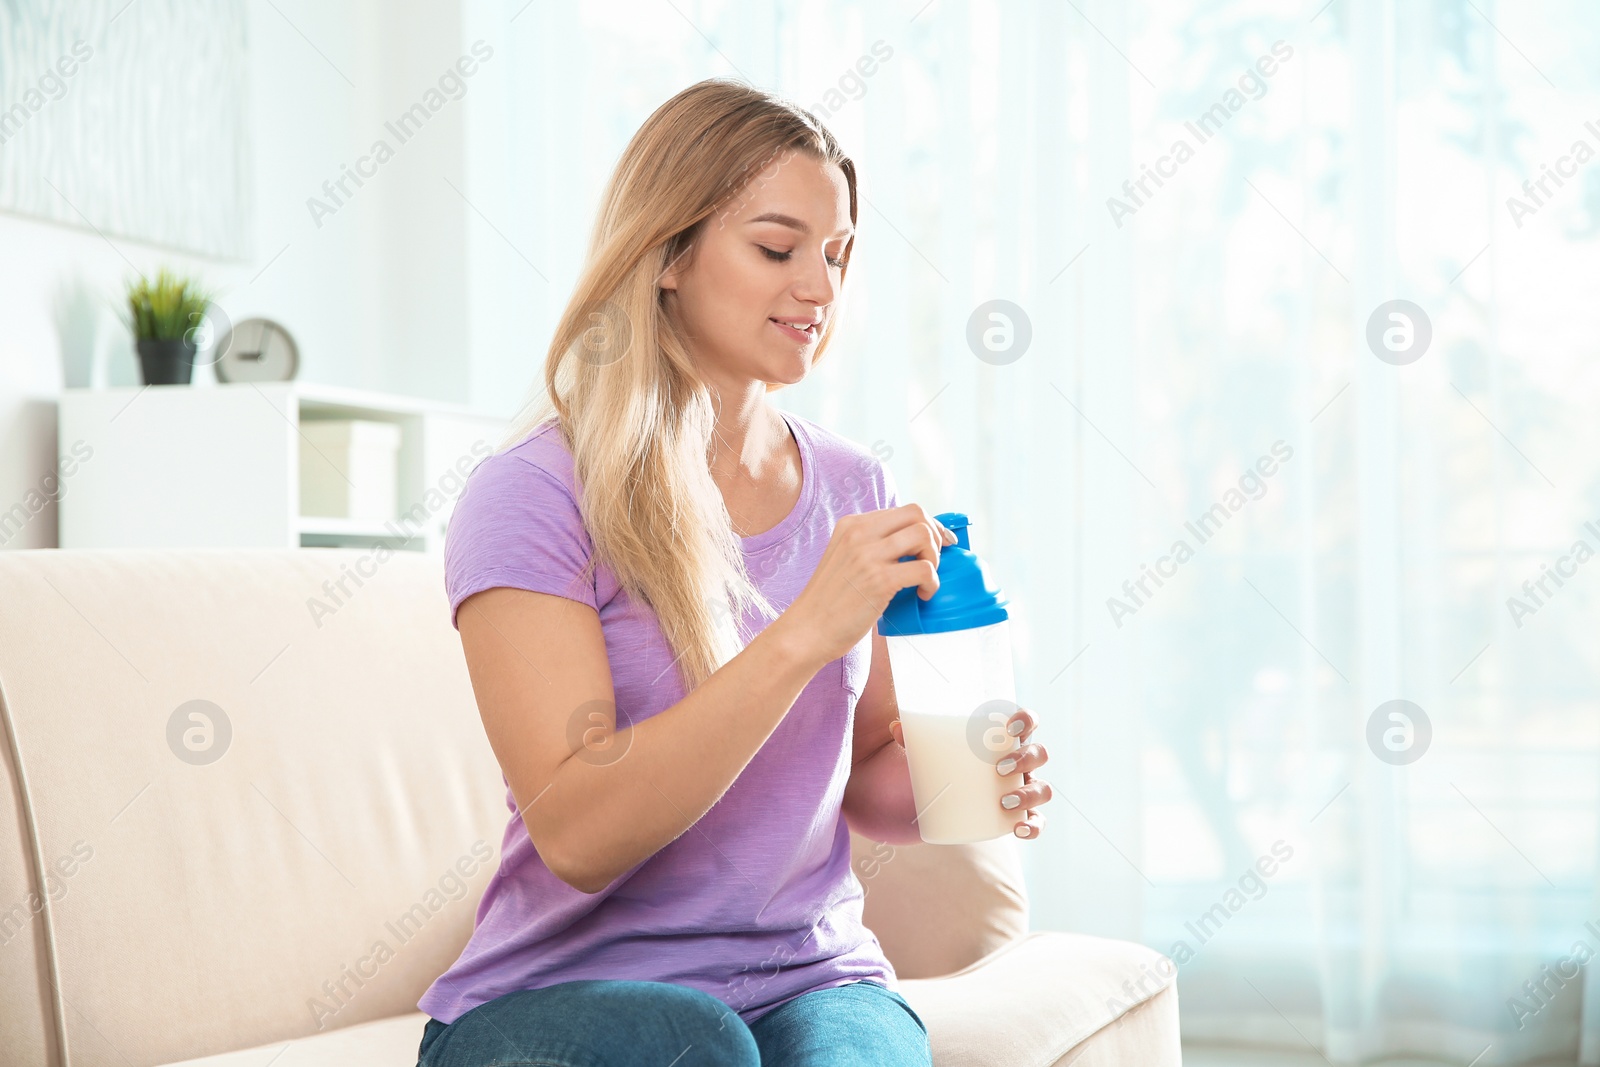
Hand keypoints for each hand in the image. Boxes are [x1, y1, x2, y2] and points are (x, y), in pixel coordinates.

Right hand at [777, 504, 955, 668]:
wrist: (807, 630)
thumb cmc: (829, 601)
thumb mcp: (843, 558)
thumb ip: (870, 545)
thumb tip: (912, 543)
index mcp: (851, 525)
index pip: (904, 510)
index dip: (929, 525)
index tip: (940, 542)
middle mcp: (859, 533)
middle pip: (917, 514)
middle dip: (936, 535)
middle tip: (934, 561)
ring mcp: (868, 555)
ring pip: (923, 536)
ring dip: (934, 558)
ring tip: (924, 579)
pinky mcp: (879, 580)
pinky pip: (924, 569)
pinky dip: (932, 583)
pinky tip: (922, 595)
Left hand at [894, 705, 1051, 839]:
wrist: (940, 797)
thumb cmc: (940, 762)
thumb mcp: (927, 750)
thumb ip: (912, 738)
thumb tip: (896, 728)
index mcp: (1004, 739)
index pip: (1027, 722)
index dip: (1027, 720)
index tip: (1010, 727)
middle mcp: (1020, 763)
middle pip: (1039, 754)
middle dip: (1026, 759)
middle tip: (999, 769)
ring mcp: (1021, 789)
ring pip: (1042, 788)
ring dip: (1030, 793)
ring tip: (1005, 801)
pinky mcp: (1016, 815)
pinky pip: (1035, 822)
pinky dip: (1033, 826)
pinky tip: (1019, 829)